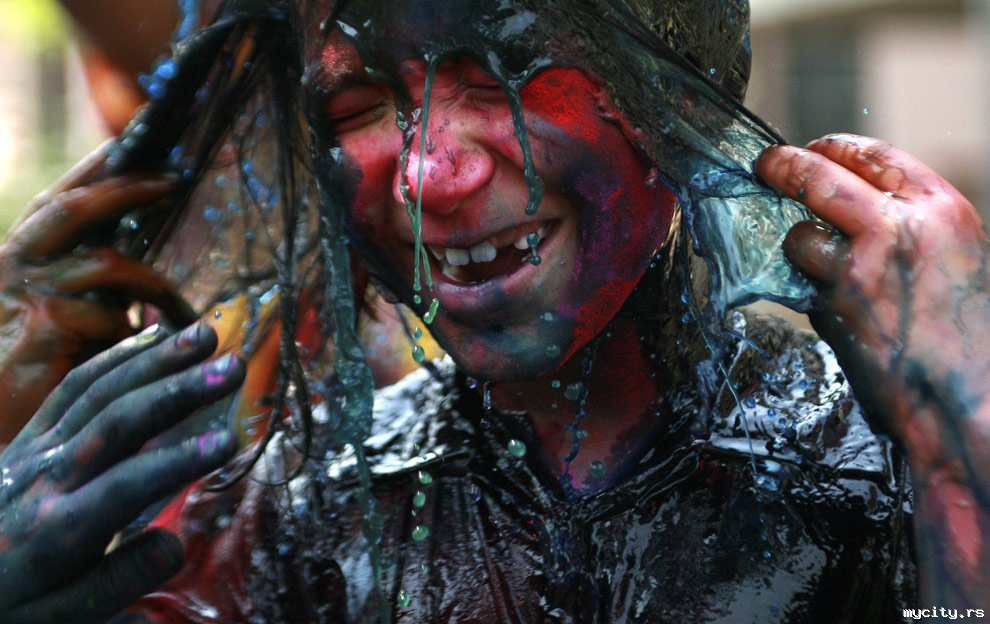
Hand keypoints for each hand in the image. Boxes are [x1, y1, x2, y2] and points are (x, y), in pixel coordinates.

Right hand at [0, 145, 195, 441]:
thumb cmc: (23, 392)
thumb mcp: (52, 337)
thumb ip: (89, 307)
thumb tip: (144, 301)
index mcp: (11, 265)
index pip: (57, 205)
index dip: (96, 173)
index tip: (137, 142)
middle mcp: (9, 269)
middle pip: (71, 207)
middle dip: (125, 184)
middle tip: (176, 175)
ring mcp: (22, 296)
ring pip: (110, 265)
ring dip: (159, 287)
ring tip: (192, 319)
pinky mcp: (41, 329)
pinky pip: (112, 318)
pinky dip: (139, 338)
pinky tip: (156, 355)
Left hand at [0, 322, 243, 623]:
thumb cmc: (8, 607)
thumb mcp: (56, 619)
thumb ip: (115, 584)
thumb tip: (174, 544)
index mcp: (57, 529)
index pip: (126, 485)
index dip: (178, 461)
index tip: (229, 441)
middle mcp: (47, 477)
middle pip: (118, 421)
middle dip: (179, 389)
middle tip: (234, 365)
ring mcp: (35, 449)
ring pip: (99, 390)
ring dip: (156, 359)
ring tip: (205, 334)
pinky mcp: (30, 435)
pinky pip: (75, 386)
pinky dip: (118, 357)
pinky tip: (155, 337)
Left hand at [757, 134, 989, 473]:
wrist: (974, 400)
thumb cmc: (972, 335)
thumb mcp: (959, 258)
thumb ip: (912, 229)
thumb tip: (859, 212)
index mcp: (940, 209)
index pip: (873, 154)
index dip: (834, 147)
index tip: (811, 147)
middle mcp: (898, 229)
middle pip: (819, 178)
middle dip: (784, 165)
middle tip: (765, 162)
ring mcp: (859, 268)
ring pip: (800, 237)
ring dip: (798, 249)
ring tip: (819, 267)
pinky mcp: (832, 308)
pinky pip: (803, 288)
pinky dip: (808, 294)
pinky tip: (836, 311)